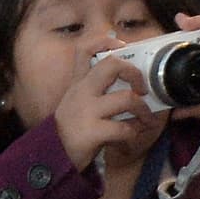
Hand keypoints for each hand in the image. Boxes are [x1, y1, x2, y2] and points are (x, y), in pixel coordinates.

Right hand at [53, 37, 156, 169]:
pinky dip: (134, 133)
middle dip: (134, 73)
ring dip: (144, 110)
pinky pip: (124, 128)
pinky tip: (132, 137)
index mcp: (78, 83)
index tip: (123, 46)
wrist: (52, 156)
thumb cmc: (71, 130)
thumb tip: (127, 88)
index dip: (105, 42)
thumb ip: (95, 92)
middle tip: (142, 88)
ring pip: (127, 98)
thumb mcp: (76, 103)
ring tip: (146, 120)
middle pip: (112, 65)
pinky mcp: (93, 131)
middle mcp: (82, 92)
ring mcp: (87, 111)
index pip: (85, 50)